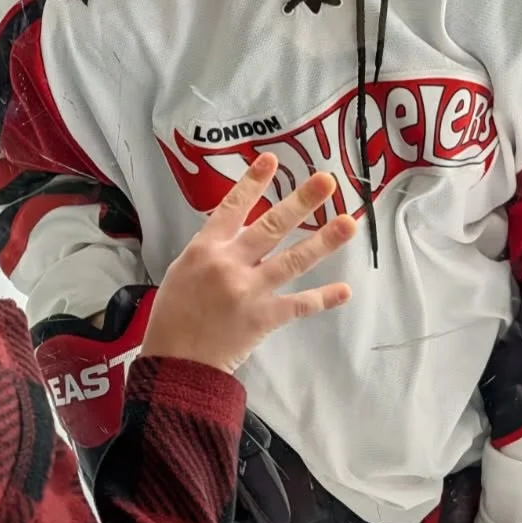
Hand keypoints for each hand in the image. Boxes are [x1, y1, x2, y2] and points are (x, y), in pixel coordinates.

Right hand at [141, 155, 356, 375]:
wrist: (176, 363)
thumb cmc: (172, 317)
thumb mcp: (181, 272)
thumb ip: (210, 251)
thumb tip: (236, 234)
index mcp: (204, 249)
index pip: (231, 207)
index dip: (252, 183)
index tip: (271, 159)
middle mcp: (229, 264)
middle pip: (271, 226)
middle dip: (301, 201)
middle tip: (326, 181)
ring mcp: (250, 291)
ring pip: (293, 260)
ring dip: (323, 241)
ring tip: (349, 223)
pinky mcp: (264, 318)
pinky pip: (299, 305)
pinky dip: (323, 298)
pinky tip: (344, 290)